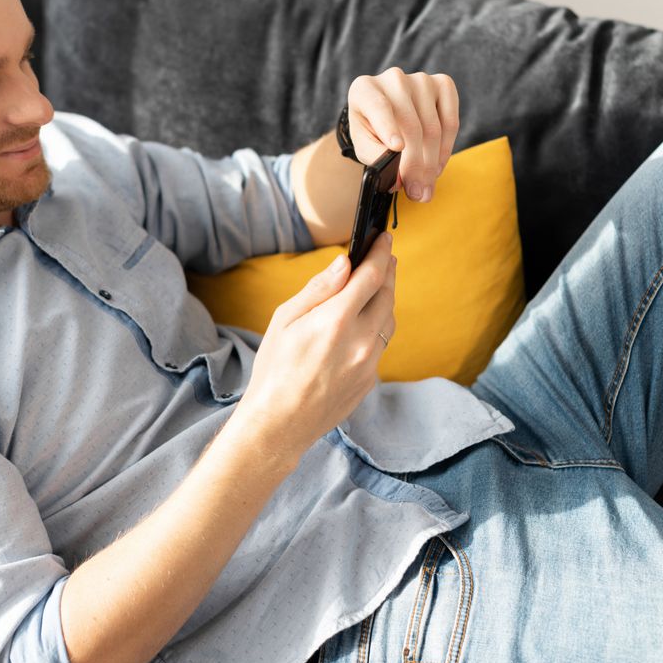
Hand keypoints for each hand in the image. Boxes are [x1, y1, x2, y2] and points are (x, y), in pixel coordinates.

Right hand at [236, 232, 396, 468]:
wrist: (279, 424)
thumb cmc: (273, 370)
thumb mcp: (285, 320)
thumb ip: (319, 289)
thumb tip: (344, 263)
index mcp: (336, 321)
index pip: (371, 276)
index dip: (380, 253)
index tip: (384, 238)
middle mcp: (360, 341)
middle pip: (387, 296)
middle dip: (387, 272)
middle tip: (384, 256)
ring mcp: (369, 364)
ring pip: (388, 322)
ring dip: (386, 299)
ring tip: (377, 285)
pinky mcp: (370, 381)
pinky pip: (380, 346)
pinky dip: (376, 328)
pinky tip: (363, 324)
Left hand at [347, 67, 459, 202]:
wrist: (386, 114)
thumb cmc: (373, 131)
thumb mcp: (364, 145)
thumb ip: (376, 158)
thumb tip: (399, 179)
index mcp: (364, 89)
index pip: (378, 106)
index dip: (388, 127)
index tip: (396, 149)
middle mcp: (393, 79)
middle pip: (411, 125)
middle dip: (416, 165)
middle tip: (417, 193)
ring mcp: (420, 79)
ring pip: (433, 127)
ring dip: (432, 163)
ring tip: (425, 186)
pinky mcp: (443, 84)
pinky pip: (451, 122)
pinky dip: (446, 148)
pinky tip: (437, 167)